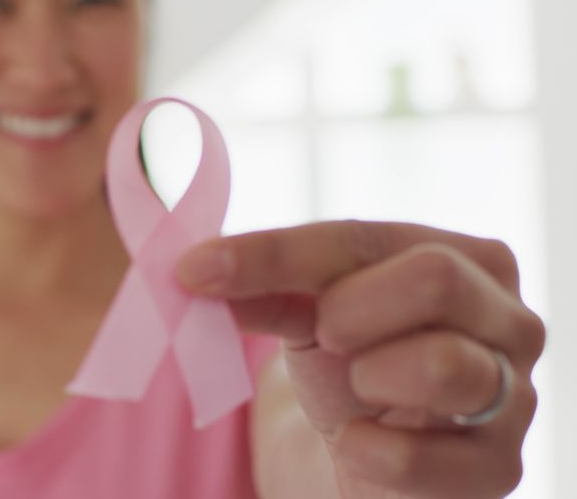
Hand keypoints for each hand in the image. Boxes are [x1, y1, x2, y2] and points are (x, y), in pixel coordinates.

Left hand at [177, 221, 545, 497]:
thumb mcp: (305, 313)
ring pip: (445, 363)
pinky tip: (355, 443)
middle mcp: (507, 319)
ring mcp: (513, 396)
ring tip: (355, 387)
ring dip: (370, 376)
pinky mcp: (495, 469)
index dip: (273, 254)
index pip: (363, 239)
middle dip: (348, 308)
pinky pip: (429, 455)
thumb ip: (262, 284)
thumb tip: (196, 268)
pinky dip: (370, 450)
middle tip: (323, 336)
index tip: (195, 271)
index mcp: (466, 260)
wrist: (369, 456)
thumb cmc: (348, 367)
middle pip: (431, 277)